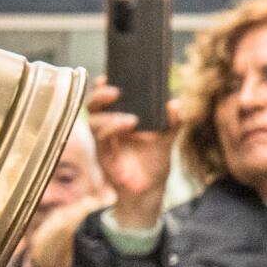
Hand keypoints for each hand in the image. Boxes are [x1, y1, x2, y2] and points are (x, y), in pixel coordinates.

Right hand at [87, 78, 179, 230]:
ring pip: (94, 123)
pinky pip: (101, 140)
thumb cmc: (153, 161)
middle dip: (100, 97)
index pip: (106, 100)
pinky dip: (111, 131)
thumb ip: (171, 121)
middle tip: (116, 92)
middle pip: (92, 107)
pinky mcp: (102, 156)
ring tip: (131, 121)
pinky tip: (126, 128)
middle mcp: (107, 128)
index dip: (102, 88)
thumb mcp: (166, 137)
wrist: (151, 189)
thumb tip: (174, 104)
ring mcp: (103, 142)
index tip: (107, 77)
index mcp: (118, 119)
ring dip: (109, 118)